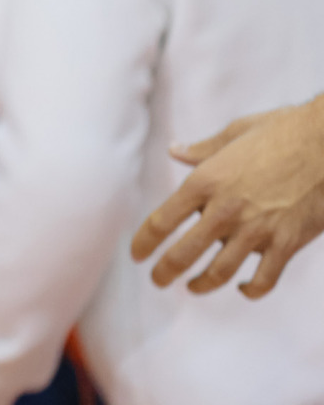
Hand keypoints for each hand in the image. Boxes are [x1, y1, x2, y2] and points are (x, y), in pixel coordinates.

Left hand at [130, 95, 323, 297]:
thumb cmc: (281, 132)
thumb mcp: (233, 133)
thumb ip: (201, 149)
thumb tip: (175, 150)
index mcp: (205, 181)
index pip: (161, 221)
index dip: (144, 243)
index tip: (137, 254)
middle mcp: (225, 210)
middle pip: (183, 253)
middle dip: (165, 272)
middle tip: (157, 280)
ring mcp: (256, 230)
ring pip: (219, 272)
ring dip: (201, 284)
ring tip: (192, 288)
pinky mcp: (286, 244)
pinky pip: (263, 279)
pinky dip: (250, 290)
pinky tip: (242, 288)